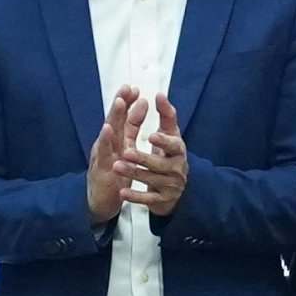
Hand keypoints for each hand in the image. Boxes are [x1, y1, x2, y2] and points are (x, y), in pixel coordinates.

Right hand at [82, 89, 142, 223]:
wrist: (100, 202)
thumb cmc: (113, 175)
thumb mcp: (126, 149)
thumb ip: (131, 128)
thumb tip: (140, 105)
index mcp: (116, 140)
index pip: (123, 118)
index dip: (128, 103)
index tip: (134, 88)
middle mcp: (107, 144)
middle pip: (114, 120)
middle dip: (120, 103)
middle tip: (126, 87)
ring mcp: (102, 155)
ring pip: (108, 132)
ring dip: (113, 116)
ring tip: (119, 102)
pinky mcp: (100, 168)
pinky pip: (103, 152)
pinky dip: (105, 140)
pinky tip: (107, 129)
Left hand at [121, 104, 188, 218]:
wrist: (175, 188)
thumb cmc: (169, 155)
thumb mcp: (170, 136)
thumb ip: (166, 115)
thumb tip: (160, 94)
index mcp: (178, 151)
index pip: (174, 145)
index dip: (163, 141)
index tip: (150, 135)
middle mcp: (177, 169)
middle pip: (159, 164)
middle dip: (142, 158)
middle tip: (126, 152)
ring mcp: (170, 186)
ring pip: (151, 180)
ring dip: (133, 173)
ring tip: (116, 166)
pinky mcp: (161, 200)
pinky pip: (147, 200)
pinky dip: (135, 197)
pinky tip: (122, 192)